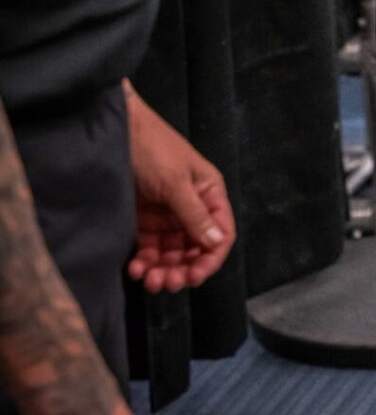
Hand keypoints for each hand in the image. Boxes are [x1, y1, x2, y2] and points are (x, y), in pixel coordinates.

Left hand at [125, 89, 235, 291]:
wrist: (115, 131)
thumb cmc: (153, 149)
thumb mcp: (175, 182)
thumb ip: (195, 215)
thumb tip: (217, 243)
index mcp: (208, 193)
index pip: (220, 233)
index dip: (210, 259)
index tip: (194, 277)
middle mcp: (191, 207)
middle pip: (195, 249)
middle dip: (183, 269)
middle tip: (167, 283)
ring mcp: (167, 215)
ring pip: (172, 254)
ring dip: (163, 270)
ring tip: (148, 280)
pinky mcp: (144, 220)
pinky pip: (150, 249)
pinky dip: (144, 262)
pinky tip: (135, 268)